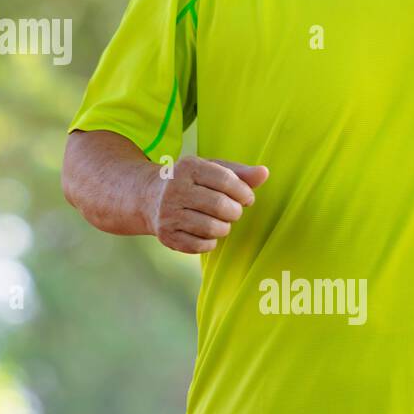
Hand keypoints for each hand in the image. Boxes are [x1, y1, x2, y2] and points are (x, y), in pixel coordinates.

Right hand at [148, 156, 268, 253]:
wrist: (149, 197)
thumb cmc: (190, 182)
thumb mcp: (211, 170)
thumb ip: (240, 172)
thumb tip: (265, 173)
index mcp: (187, 167)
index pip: (226, 180)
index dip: (244, 192)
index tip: (246, 198)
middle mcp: (174, 190)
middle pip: (220, 206)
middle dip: (235, 212)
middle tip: (233, 211)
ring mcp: (168, 214)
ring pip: (212, 228)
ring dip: (224, 228)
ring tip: (219, 222)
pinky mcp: (166, 235)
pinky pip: (201, 246)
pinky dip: (210, 242)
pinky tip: (206, 232)